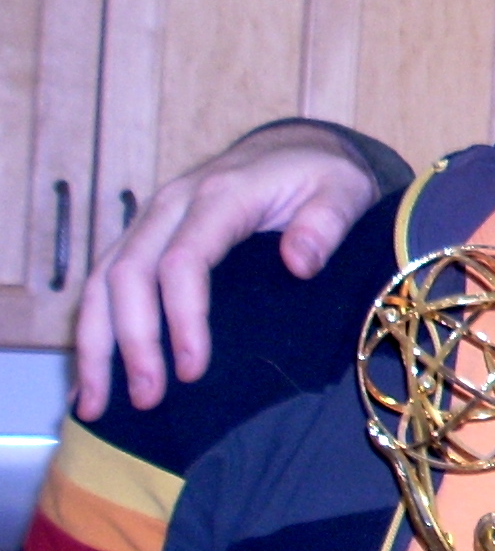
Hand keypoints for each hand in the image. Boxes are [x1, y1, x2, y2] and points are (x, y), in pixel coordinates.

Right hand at [72, 123, 382, 415]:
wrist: (298, 148)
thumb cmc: (324, 175)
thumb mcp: (344, 190)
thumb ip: (326, 224)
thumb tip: (298, 263)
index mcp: (221, 195)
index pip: (183, 261)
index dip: (182, 317)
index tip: (192, 369)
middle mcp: (173, 204)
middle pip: (128, 274)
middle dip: (131, 340)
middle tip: (147, 397)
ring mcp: (152, 218)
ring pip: (102, 279)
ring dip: (95, 342)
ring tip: (97, 403)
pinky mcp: (145, 234)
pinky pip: (106, 280)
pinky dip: (95, 327)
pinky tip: (95, 374)